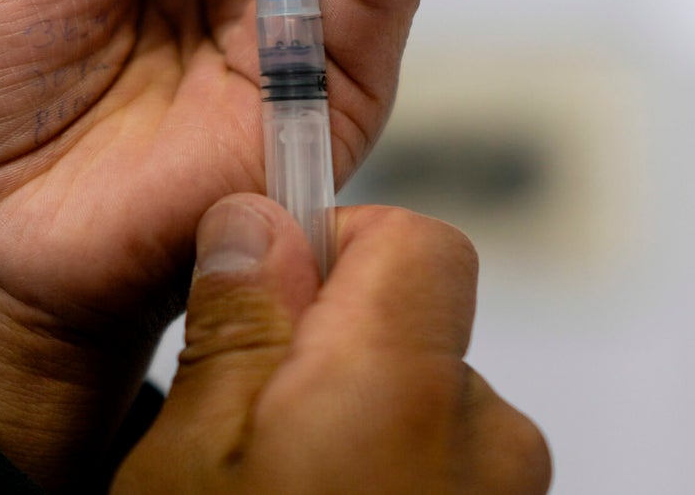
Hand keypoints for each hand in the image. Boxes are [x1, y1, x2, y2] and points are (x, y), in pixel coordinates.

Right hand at [114, 195, 550, 493]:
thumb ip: (234, 330)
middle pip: (413, 326)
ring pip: (425, 408)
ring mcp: (508, 494)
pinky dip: (393, 479)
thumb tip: (254, 225)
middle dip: (334, 351)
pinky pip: (447, 471)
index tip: (267, 297)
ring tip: (282, 488)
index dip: (332, 247)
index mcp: (404, 384)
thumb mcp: (185, 463)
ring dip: (363, 427)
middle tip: (247, 425)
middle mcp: (487, 435)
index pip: (413, 237)